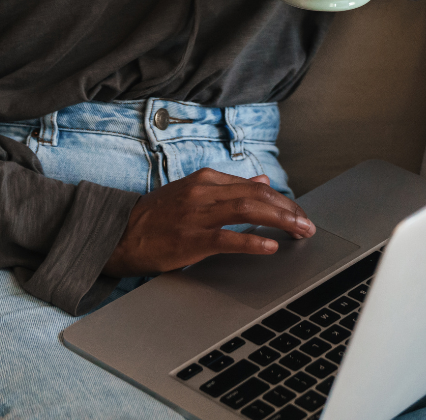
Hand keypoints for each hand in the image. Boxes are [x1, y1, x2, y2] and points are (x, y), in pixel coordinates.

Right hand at [103, 170, 314, 277]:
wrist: (117, 233)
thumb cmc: (157, 216)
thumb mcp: (194, 191)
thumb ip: (229, 186)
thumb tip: (263, 180)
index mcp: (207, 179)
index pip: (255, 186)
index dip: (282, 200)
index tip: (299, 213)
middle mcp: (205, 191)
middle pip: (258, 195)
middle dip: (288, 209)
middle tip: (308, 225)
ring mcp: (197, 214)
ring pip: (248, 209)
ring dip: (279, 220)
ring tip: (299, 231)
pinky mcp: (189, 239)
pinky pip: (226, 238)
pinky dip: (251, 240)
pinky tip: (269, 246)